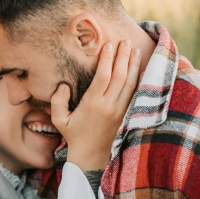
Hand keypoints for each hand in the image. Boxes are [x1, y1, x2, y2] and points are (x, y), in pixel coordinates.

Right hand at [51, 40, 140, 171]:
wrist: (92, 156)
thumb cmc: (74, 135)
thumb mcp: (59, 120)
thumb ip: (58, 101)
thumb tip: (63, 86)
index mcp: (93, 104)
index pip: (102, 77)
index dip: (107, 60)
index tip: (108, 45)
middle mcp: (109, 106)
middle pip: (119, 76)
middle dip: (123, 57)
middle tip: (125, 41)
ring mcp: (120, 111)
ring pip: (130, 84)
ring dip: (134, 66)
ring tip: (135, 50)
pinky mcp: (126, 115)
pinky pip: (135, 94)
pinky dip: (139, 80)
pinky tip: (141, 69)